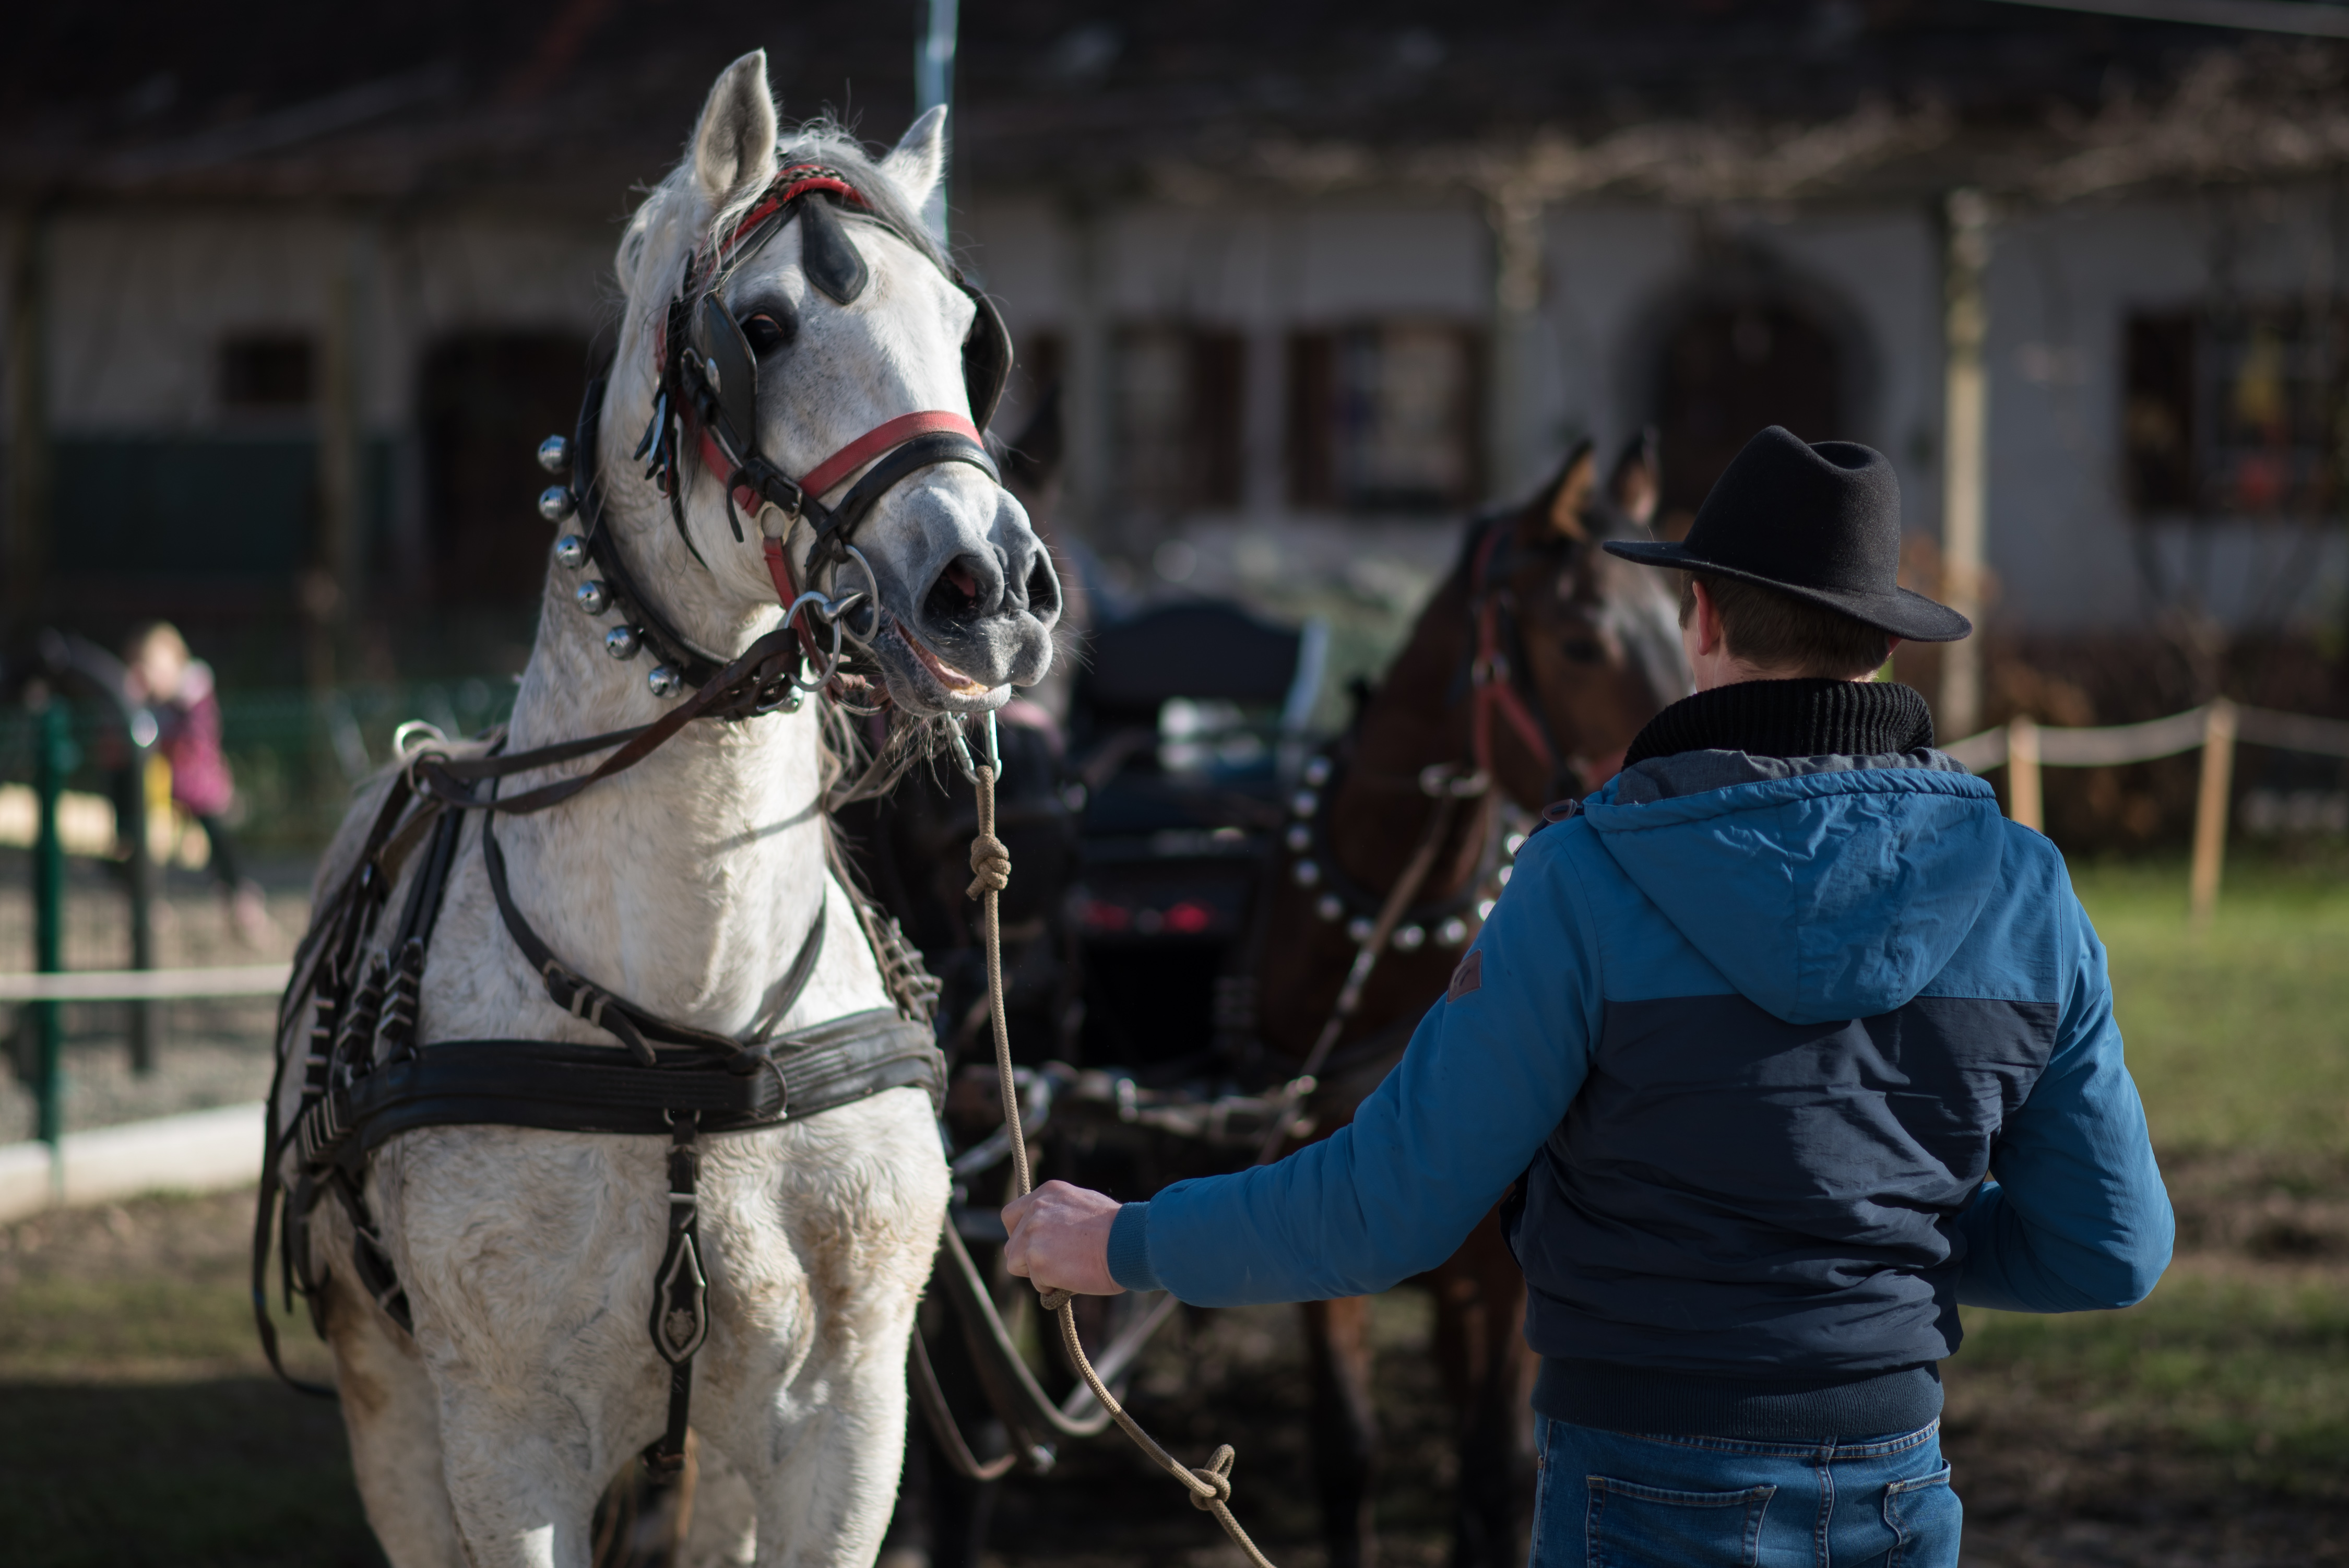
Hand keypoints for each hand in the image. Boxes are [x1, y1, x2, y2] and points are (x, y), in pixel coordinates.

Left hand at [1001, 1180, 1125, 1296]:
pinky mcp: (1036, 1260)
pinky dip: (1051, 1287)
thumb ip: (1060, 1214)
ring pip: (1016, 1264)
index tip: (1035, 1246)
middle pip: (1012, 1243)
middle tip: (1055, 1264)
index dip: (1020, 1234)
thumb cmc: (1119, 1230)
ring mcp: (1033, 1234)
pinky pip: (1036, 1283)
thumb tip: (1052, 1234)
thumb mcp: (1085, 1205)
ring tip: (1068, 1271)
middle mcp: (1036, 1210)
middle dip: (1028, 1258)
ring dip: (1038, 1273)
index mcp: (1048, 1193)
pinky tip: (1074, 1278)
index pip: (1012, 1215)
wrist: (1130, 1242)